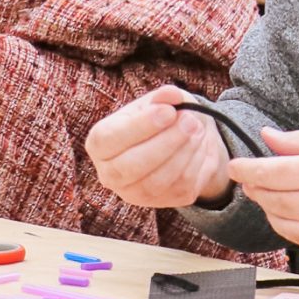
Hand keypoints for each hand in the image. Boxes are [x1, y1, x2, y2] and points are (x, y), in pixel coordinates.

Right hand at [85, 85, 232, 208]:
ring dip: (183, 152)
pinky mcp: (160, 203)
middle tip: (191, 120)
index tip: (168, 111)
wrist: (178, 143)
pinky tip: (199, 144)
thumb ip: (161, 97)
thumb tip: (171, 95)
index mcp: (99, 144)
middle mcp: (109, 174)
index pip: (109, 140)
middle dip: (166, 142)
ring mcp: (133, 193)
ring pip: (157, 180)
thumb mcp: (157, 102)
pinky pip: (179, 187)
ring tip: (198, 128)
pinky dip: (194, 163)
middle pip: (131, 166)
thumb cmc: (158, 118)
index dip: (139, 127)